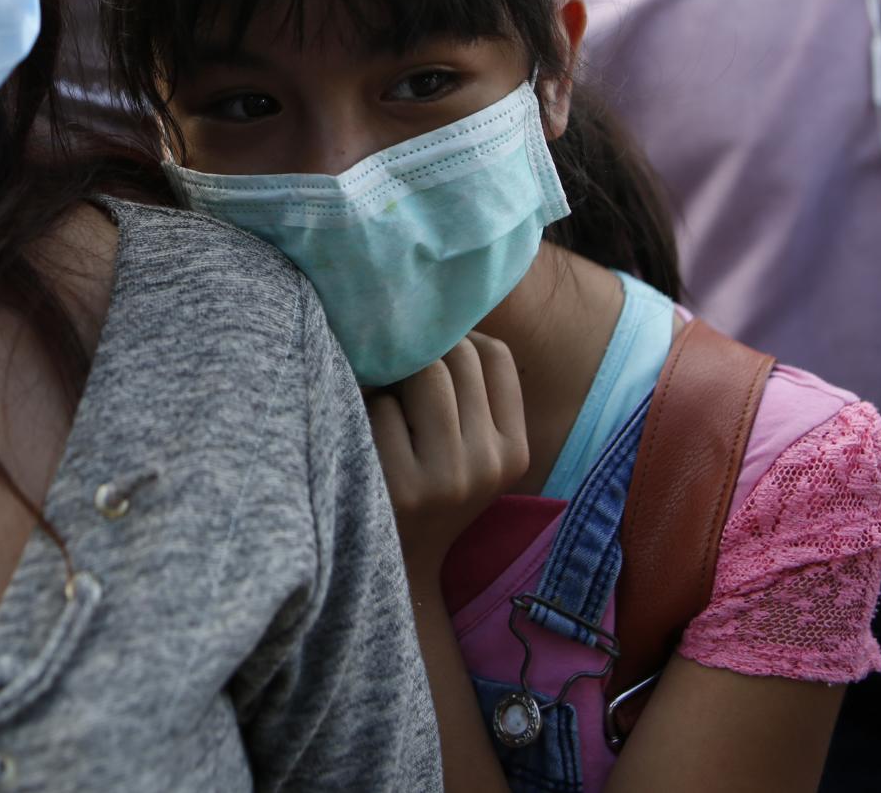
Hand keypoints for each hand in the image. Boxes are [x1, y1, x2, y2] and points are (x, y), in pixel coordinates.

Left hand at [367, 333, 528, 582]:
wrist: (397, 567)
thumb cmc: (428, 489)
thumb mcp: (472, 452)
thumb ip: (473, 394)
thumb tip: (444, 311)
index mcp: (514, 451)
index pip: (495, 356)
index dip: (458, 340)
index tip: (430, 353)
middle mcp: (489, 464)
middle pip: (457, 356)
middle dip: (421, 353)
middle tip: (397, 372)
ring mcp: (448, 478)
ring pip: (422, 372)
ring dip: (394, 377)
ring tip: (384, 401)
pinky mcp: (403, 487)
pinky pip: (381, 407)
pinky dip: (366, 408)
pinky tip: (366, 433)